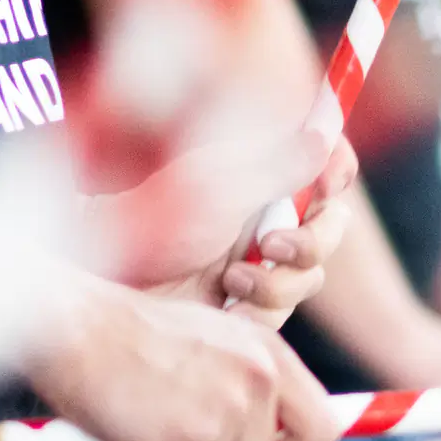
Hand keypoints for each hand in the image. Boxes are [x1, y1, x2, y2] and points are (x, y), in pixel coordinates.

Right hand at [28, 279, 337, 440]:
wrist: (72, 323)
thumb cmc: (128, 332)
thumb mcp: (212, 342)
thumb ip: (246, 387)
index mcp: (269, 355)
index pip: (322, 428)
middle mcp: (256, 382)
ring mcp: (223, 412)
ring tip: (138, 428)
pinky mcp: (185, 439)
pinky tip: (117, 436)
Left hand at [99, 134, 357, 328]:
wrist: (103, 278)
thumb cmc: (147, 220)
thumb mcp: (220, 186)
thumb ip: (283, 162)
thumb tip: (329, 126)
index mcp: (259, 175)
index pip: (322, 166)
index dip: (337, 169)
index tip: (333, 179)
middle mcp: (261, 215)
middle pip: (329, 227)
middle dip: (313, 241)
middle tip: (273, 246)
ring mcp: (253, 262)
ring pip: (308, 276)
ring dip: (280, 282)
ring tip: (231, 282)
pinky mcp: (240, 306)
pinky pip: (280, 314)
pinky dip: (260, 313)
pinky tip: (225, 309)